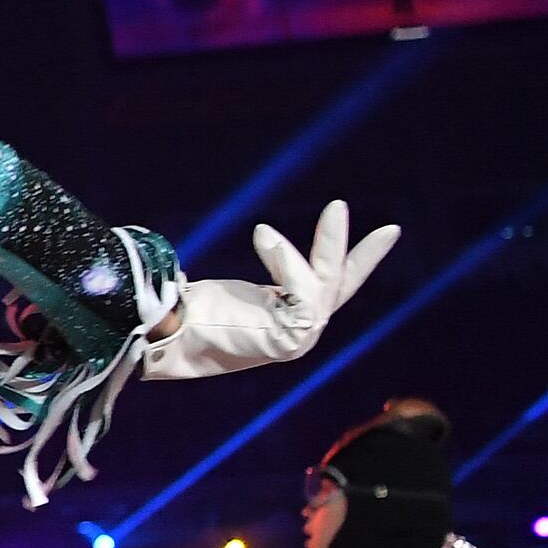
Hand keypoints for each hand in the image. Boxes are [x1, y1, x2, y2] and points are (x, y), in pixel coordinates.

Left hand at [146, 201, 399, 380]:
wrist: (167, 339)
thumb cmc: (190, 317)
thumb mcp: (231, 290)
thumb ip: (255, 276)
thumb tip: (255, 235)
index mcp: (292, 319)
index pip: (334, 286)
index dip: (359, 258)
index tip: (380, 227)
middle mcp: (301, 331)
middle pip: (341, 284)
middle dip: (361, 251)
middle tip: (343, 206)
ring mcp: (298, 338)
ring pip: (324, 283)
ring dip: (318, 246)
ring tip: (292, 221)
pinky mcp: (289, 340)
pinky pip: (305, 291)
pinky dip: (287, 260)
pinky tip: (265, 236)